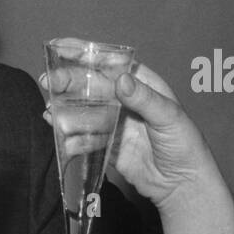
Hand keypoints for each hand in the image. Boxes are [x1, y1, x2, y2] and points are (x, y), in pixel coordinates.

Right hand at [40, 59, 216, 211]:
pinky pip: (85, 138)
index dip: (85, 53)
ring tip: (50, 114)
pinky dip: (72, 138)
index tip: (59, 47)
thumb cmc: (185, 146)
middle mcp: (125, 100)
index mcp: (142, 84)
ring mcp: (114, 123)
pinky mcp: (108, 146)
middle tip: (47, 82)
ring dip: (65, 111)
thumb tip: (121, 81)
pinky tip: (61, 139)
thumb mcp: (170, 118)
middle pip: (91, 86)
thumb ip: (145, 99)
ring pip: (84, 112)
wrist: (183, 185)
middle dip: (68, 82)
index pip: (110, 63)